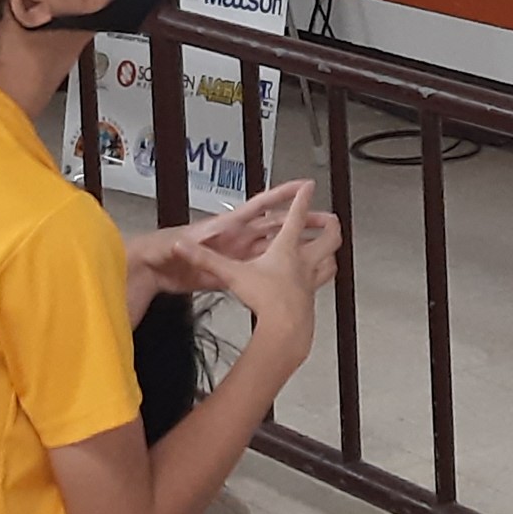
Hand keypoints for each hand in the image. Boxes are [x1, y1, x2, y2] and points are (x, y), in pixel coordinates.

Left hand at [124, 179, 317, 313]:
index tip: (303, 185)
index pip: (260, 205)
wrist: (151, 269)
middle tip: (323, 219)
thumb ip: (182, 246)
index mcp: (227, 226)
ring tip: (315, 243)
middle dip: (298, 220)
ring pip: (270, 245)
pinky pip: (258, 267)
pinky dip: (274, 266)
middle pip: (273, 225)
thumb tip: (181, 243)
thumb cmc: (161, 250)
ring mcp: (234, 254)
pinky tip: (289, 271)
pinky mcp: (229, 271)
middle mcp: (235, 237)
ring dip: (292, 243)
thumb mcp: (174, 246)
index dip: (281, 194)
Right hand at [200, 183, 340, 373]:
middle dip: (329, 224)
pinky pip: (322, 281)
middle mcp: (304, 260)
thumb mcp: (231, 274)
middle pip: (328, 236)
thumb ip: (206, 259)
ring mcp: (311, 279)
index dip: (302, 198)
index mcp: (286, 249)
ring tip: (329, 246)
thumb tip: (181, 246)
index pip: (297, 216)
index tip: (309, 186)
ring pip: (331, 258)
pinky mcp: (311, 297)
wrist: (285, 328)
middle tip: (329, 217)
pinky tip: (316, 277)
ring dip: (331, 250)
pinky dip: (322, 274)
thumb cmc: (264, 298)